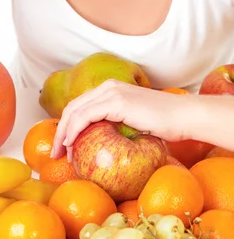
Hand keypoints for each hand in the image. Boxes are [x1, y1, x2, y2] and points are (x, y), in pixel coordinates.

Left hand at [51, 79, 198, 159]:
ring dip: (63, 133)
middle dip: (60, 129)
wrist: (183, 117)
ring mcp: (111, 91)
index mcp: (110, 88)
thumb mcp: (135, 123)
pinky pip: (85, 116)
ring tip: (60, 153)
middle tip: (55, 152)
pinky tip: (70, 144)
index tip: (63, 145)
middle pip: (73, 106)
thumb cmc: (165, 124)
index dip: (67, 124)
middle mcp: (108, 86)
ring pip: (75, 111)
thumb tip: (103, 145)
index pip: (81, 105)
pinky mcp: (115, 101)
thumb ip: (118, 125)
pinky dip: (74, 130)